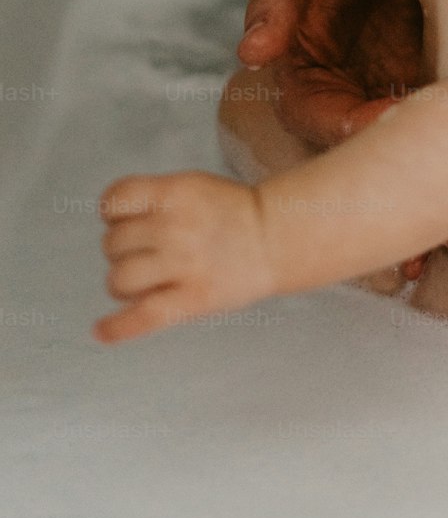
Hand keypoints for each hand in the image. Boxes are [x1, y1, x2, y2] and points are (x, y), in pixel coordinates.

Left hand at [94, 172, 271, 343]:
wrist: (275, 237)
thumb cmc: (233, 213)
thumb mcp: (193, 186)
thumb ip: (155, 199)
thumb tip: (113, 223)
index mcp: (175, 193)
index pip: (114, 200)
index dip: (112, 213)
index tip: (123, 221)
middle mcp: (174, 226)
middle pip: (113, 243)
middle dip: (121, 250)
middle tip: (146, 253)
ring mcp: (183, 264)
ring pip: (119, 280)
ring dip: (123, 283)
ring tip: (142, 282)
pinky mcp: (192, 299)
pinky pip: (142, 316)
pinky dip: (117, 328)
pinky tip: (101, 331)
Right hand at [235, 0, 447, 275]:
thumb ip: (273, 3)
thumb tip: (251, 50)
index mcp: (306, 86)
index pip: (327, 124)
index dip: (359, 133)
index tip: (397, 128)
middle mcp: (347, 110)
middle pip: (369, 169)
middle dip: (400, 204)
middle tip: (441, 233)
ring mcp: (390, 111)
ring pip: (409, 168)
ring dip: (435, 208)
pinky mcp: (433, 102)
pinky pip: (445, 145)